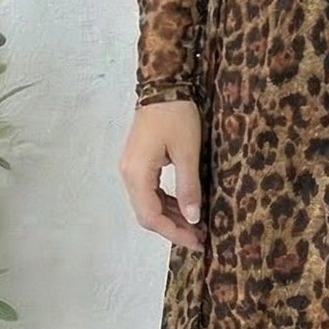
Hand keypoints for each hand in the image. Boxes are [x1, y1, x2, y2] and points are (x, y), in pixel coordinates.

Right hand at [120, 98, 206, 251]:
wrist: (164, 85)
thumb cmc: (176, 116)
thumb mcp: (188, 152)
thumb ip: (188, 187)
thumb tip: (192, 219)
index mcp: (137, 174)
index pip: (151, 216)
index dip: (174, 233)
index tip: (196, 242)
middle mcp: (129, 174)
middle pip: (147, 214)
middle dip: (173, 228)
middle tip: (200, 238)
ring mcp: (131, 168)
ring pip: (148, 204)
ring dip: (171, 217)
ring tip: (196, 226)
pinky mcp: (139, 162)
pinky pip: (150, 191)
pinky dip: (167, 203)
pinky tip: (185, 207)